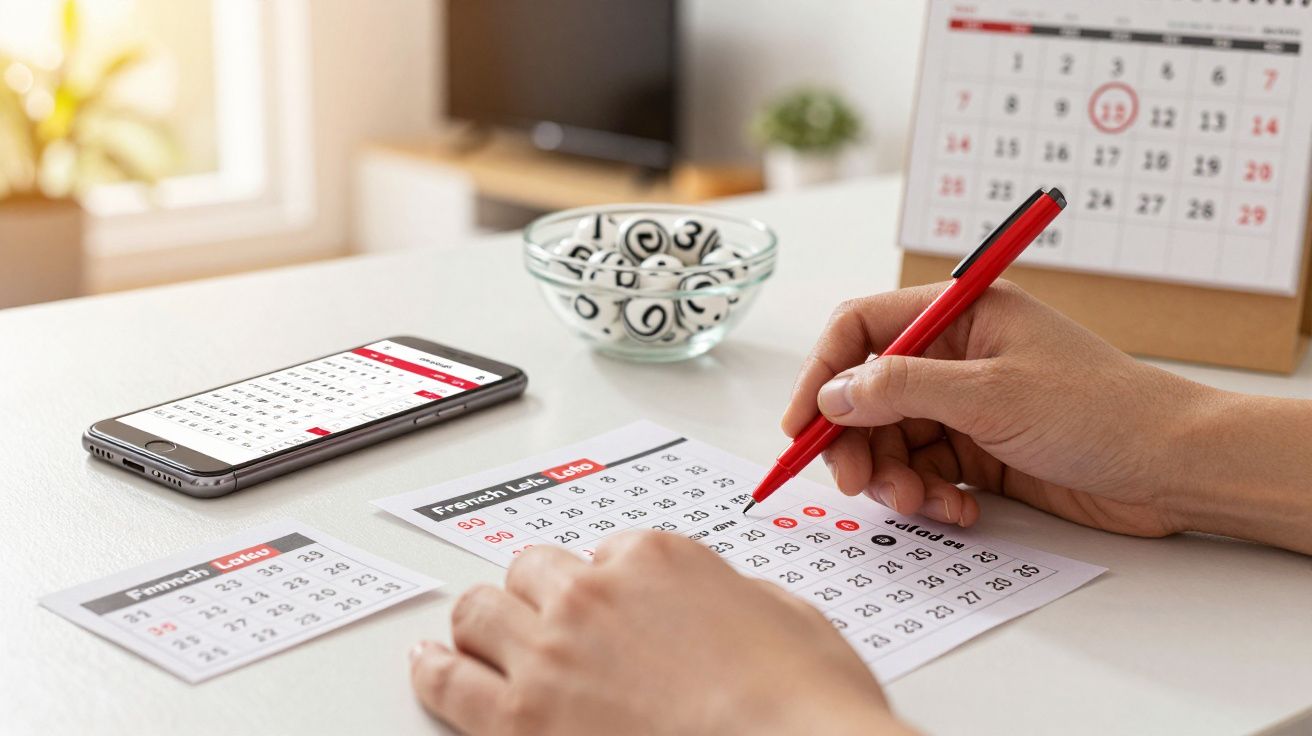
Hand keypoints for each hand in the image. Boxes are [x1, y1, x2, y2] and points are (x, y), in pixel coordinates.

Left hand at [410, 532, 911, 735]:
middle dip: (540, 593)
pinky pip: (450, 681)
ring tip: (479, 636)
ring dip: (484, 622)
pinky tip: (430, 665)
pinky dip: (434, 670)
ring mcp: (552, 653)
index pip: (605, 553)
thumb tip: (715, 604)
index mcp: (657, 558)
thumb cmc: (804, 702)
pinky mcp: (522, 719)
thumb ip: (727, 594)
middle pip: (533, 572)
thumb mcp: (784, 615)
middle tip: (544, 620)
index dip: (608, 585)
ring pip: (480, 610)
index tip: (610, 607)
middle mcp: (594, 593)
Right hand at [782, 281, 1212, 538]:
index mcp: (961, 313)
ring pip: (893, 439)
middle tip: (858, 485)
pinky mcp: (982, 450)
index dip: (822, 373)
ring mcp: (968, 403)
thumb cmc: (1101, 412)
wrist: (1175, 470)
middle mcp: (957, 353)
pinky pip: (927, 470)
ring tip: (922, 504)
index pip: (862, 328)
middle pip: (869, 392)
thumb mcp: (991, 394)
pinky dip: (930, 495)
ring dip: (895, 476)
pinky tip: (960, 511)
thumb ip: (902, 389)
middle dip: (857, 442)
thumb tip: (832, 394)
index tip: (800, 426)